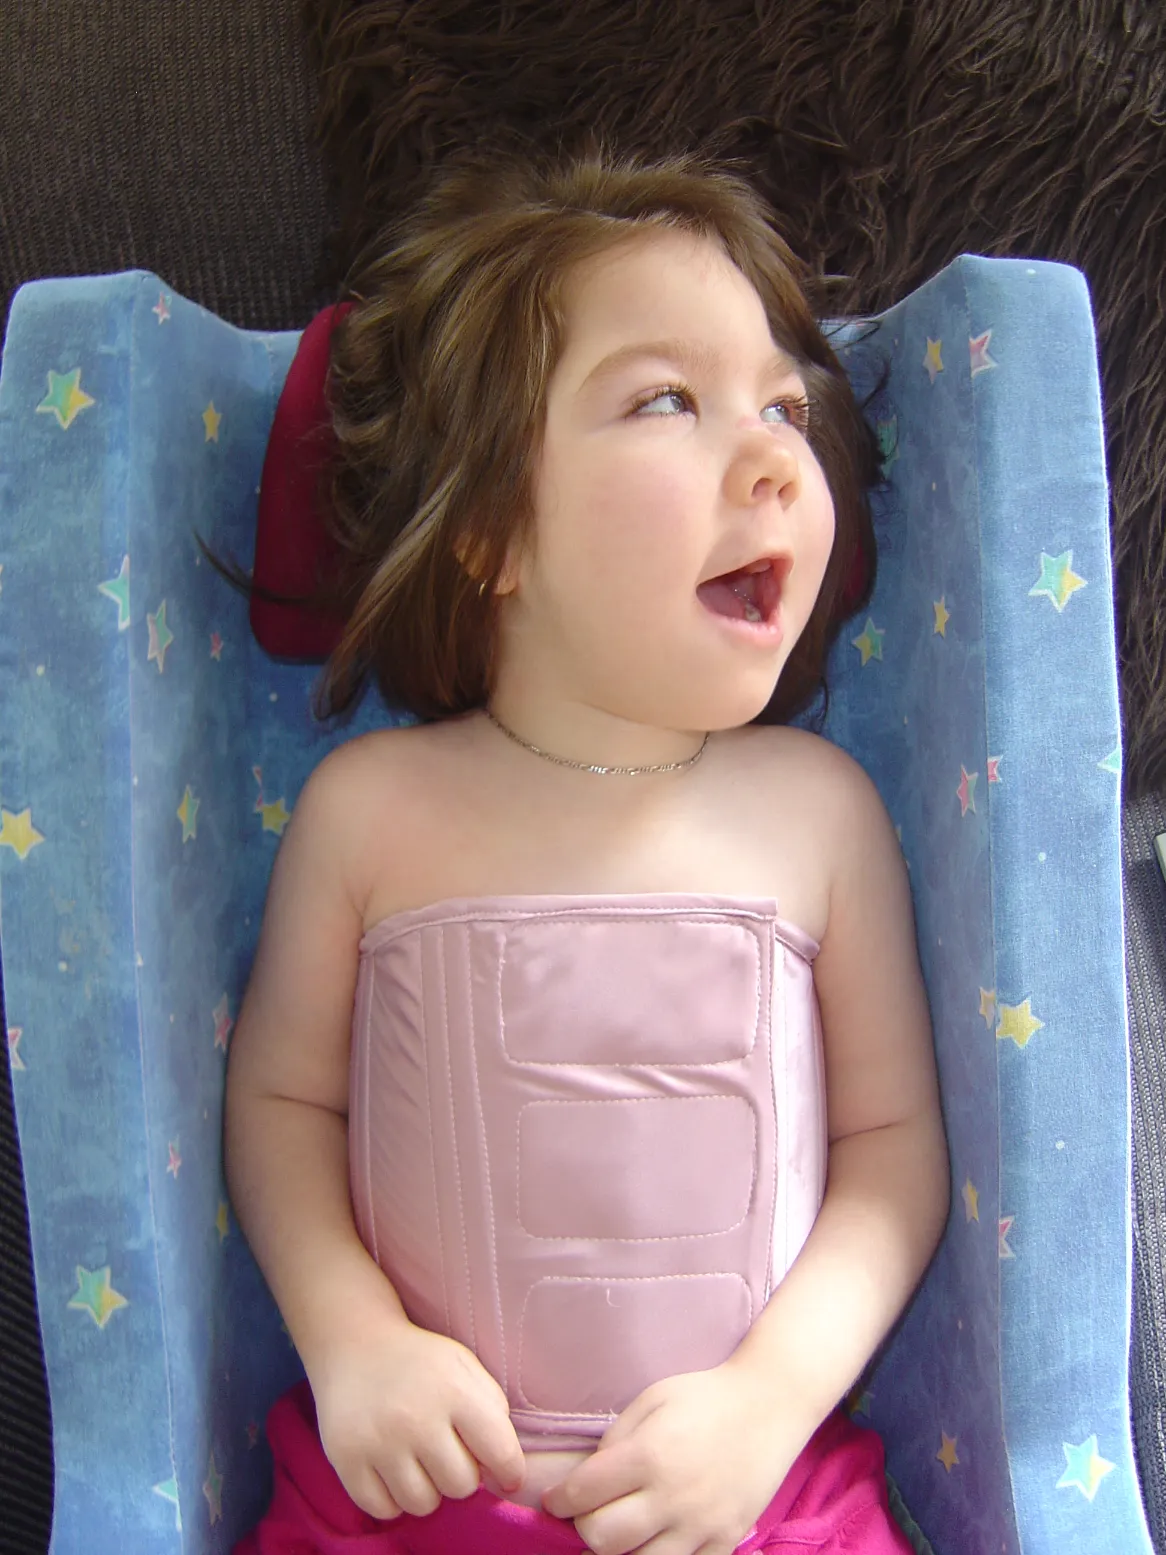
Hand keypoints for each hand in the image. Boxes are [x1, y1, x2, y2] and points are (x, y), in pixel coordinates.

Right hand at [309, 1311, 525, 1519]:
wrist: (355, 1345)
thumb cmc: (419, 1361)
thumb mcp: (464, 1366)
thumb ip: (492, 1408)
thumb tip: (506, 1465)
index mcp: (453, 1390)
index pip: (500, 1452)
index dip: (510, 1472)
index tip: (507, 1477)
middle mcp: (416, 1417)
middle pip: (460, 1485)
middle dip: (460, 1474)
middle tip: (447, 1454)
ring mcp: (378, 1441)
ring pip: (422, 1503)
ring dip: (427, 1490)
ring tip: (420, 1463)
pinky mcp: (346, 1458)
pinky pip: (384, 1509)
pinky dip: (392, 1499)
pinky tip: (392, 1471)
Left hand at [541, 1362, 808, 1554]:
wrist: (768, 1406)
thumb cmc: (703, 1397)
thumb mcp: (650, 1400)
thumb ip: (615, 1441)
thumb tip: (587, 1481)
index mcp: (648, 1454)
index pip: (583, 1494)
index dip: (559, 1501)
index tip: (555, 1500)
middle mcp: (672, 1496)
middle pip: (601, 1539)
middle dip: (584, 1527)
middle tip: (588, 1512)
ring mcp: (701, 1526)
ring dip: (621, 1549)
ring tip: (622, 1526)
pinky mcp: (724, 1542)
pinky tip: (655, 1538)